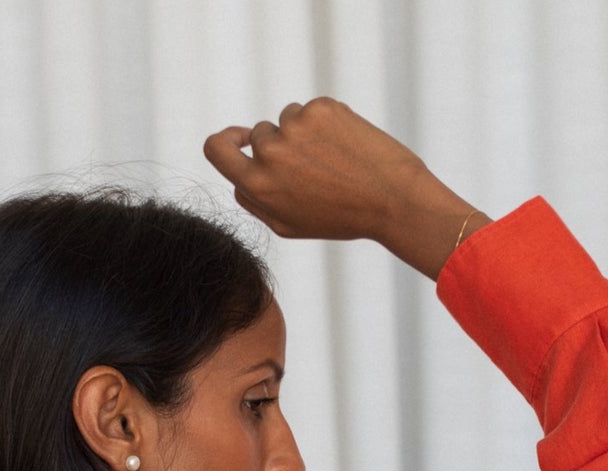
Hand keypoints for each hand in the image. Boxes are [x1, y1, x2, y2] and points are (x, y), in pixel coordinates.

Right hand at [203, 96, 436, 244]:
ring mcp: (294, 126)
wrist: (391, 200)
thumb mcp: (288, 224)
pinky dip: (325, 123)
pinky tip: (346, 145)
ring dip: (304, 134)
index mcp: (258, 185)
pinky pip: (311, 110)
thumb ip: (255, 199)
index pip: (216, 147)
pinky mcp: (319, 108)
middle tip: (312, 169)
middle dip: (278, 146)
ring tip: (333, 161)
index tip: (239, 138)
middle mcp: (270, 153)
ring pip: (286, 119)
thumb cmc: (339, 218)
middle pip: (258, 135)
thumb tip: (238, 174)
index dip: (225, 139)